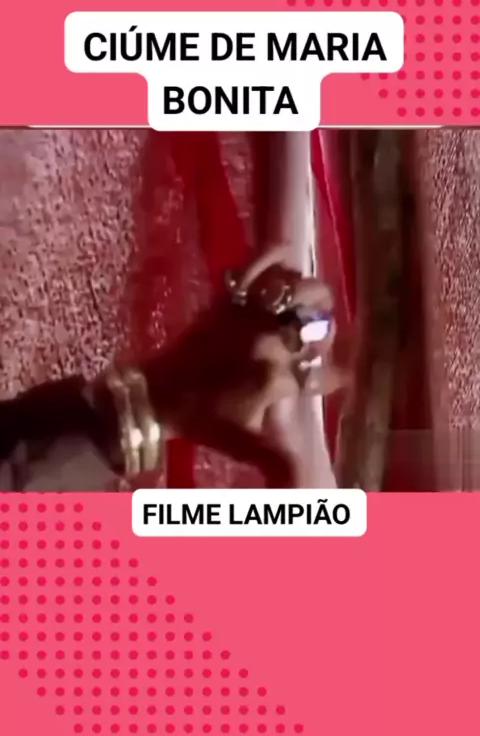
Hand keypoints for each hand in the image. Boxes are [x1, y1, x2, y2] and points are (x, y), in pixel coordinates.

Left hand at [140, 246, 349, 488]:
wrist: (157, 396)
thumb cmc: (205, 422)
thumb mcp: (249, 445)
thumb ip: (287, 463)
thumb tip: (317, 490)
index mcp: (276, 379)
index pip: (327, 374)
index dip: (336, 378)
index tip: (336, 381)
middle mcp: (268, 342)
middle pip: (320, 326)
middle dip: (325, 337)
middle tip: (313, 346)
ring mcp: (248, 315)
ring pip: (299, 291)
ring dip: (310, 299)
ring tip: (304, 310)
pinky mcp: (229, 298)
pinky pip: (259, 264)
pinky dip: (274, 258)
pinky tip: (283, 267)